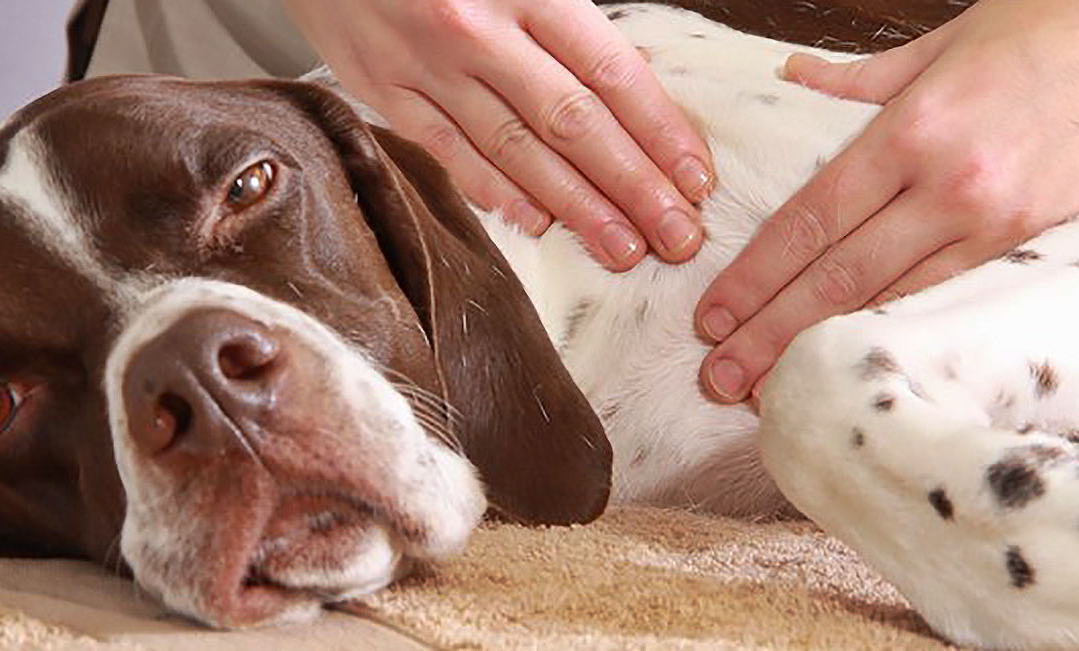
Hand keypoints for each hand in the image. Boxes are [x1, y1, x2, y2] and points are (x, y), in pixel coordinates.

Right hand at [283, 0, 714, 269]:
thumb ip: (569, 17)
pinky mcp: (384, 89)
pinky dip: (494, 192)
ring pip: (516, 150)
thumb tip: (632, 79)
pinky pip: (448, 153)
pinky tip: (537, 224)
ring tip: (622, 249)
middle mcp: (480, 31)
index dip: (660, 130)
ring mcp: (429, 65)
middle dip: (633, 186)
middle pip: (573, 122)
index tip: (694, 178)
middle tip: (676, 236)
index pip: (611, 72)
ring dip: (576, 207)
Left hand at [694, 0, 1078, 403]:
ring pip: (893, 302)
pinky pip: (953, 301)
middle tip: (719, 378)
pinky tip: (858, 365)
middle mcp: (949, 185)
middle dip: (769, 333)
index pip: (810, 221)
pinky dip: (900, 336)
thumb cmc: (1050, 24)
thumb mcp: (942, 41)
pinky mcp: (1039, 246)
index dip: (755, 276)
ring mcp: (998, 222)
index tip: (712, 316)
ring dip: (824, 349)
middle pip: (837, 276)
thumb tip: (794, 75)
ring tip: (771, 390)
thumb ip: (860, 77)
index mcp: (912, 130)